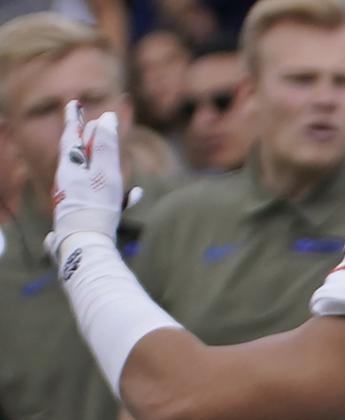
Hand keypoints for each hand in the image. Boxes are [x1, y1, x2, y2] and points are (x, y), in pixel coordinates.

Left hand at [47, 103, 136, 263]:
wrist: (86, 246)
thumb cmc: (95, 208)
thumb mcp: (105, 173)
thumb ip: (107, 146)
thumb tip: (107, 118)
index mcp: (69, 168)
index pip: (71, 136)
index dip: (74, 120)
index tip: (73, 104)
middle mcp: (68, 181)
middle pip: (79, 155)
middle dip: (89, 142)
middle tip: (94, 128)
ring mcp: (74, 198)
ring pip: (90, 175)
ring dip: (104, 165)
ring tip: (116, 159)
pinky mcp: (85, 214)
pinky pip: (100, 195)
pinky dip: (115, 190)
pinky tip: (134, 194)